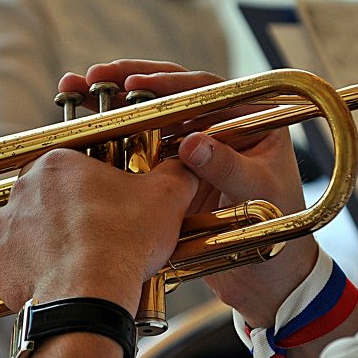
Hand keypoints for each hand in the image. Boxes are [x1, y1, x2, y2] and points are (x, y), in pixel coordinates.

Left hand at [0, 148, 198, 315]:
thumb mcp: (166, 200)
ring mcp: (2, 217)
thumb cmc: (126, 243)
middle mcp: (25, 183)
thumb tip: (191, 158)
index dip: (80, 184)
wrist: (91, 291)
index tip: (93, 203)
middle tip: (64, 231)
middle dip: (42, 206)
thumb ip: (178, 174)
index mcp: (63, 163)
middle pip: (29, 188)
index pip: (66, 164)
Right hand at [62, 60, 318, 326]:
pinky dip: (111, 136)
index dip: (168, 83)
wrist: (267, 279)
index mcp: (250, 118)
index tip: (135, 85)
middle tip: (95, 78)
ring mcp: (192, 148)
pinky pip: (138, 147)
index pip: (205, 88)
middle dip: (129, 81)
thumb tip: (192, 143)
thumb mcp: (258, 194)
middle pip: (168, 92)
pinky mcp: (171, 172)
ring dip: (112, 103)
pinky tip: (83, 129)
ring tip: (76, 90)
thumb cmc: (282, 232)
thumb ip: (229, 167)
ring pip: (148, 115)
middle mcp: (218, 125)